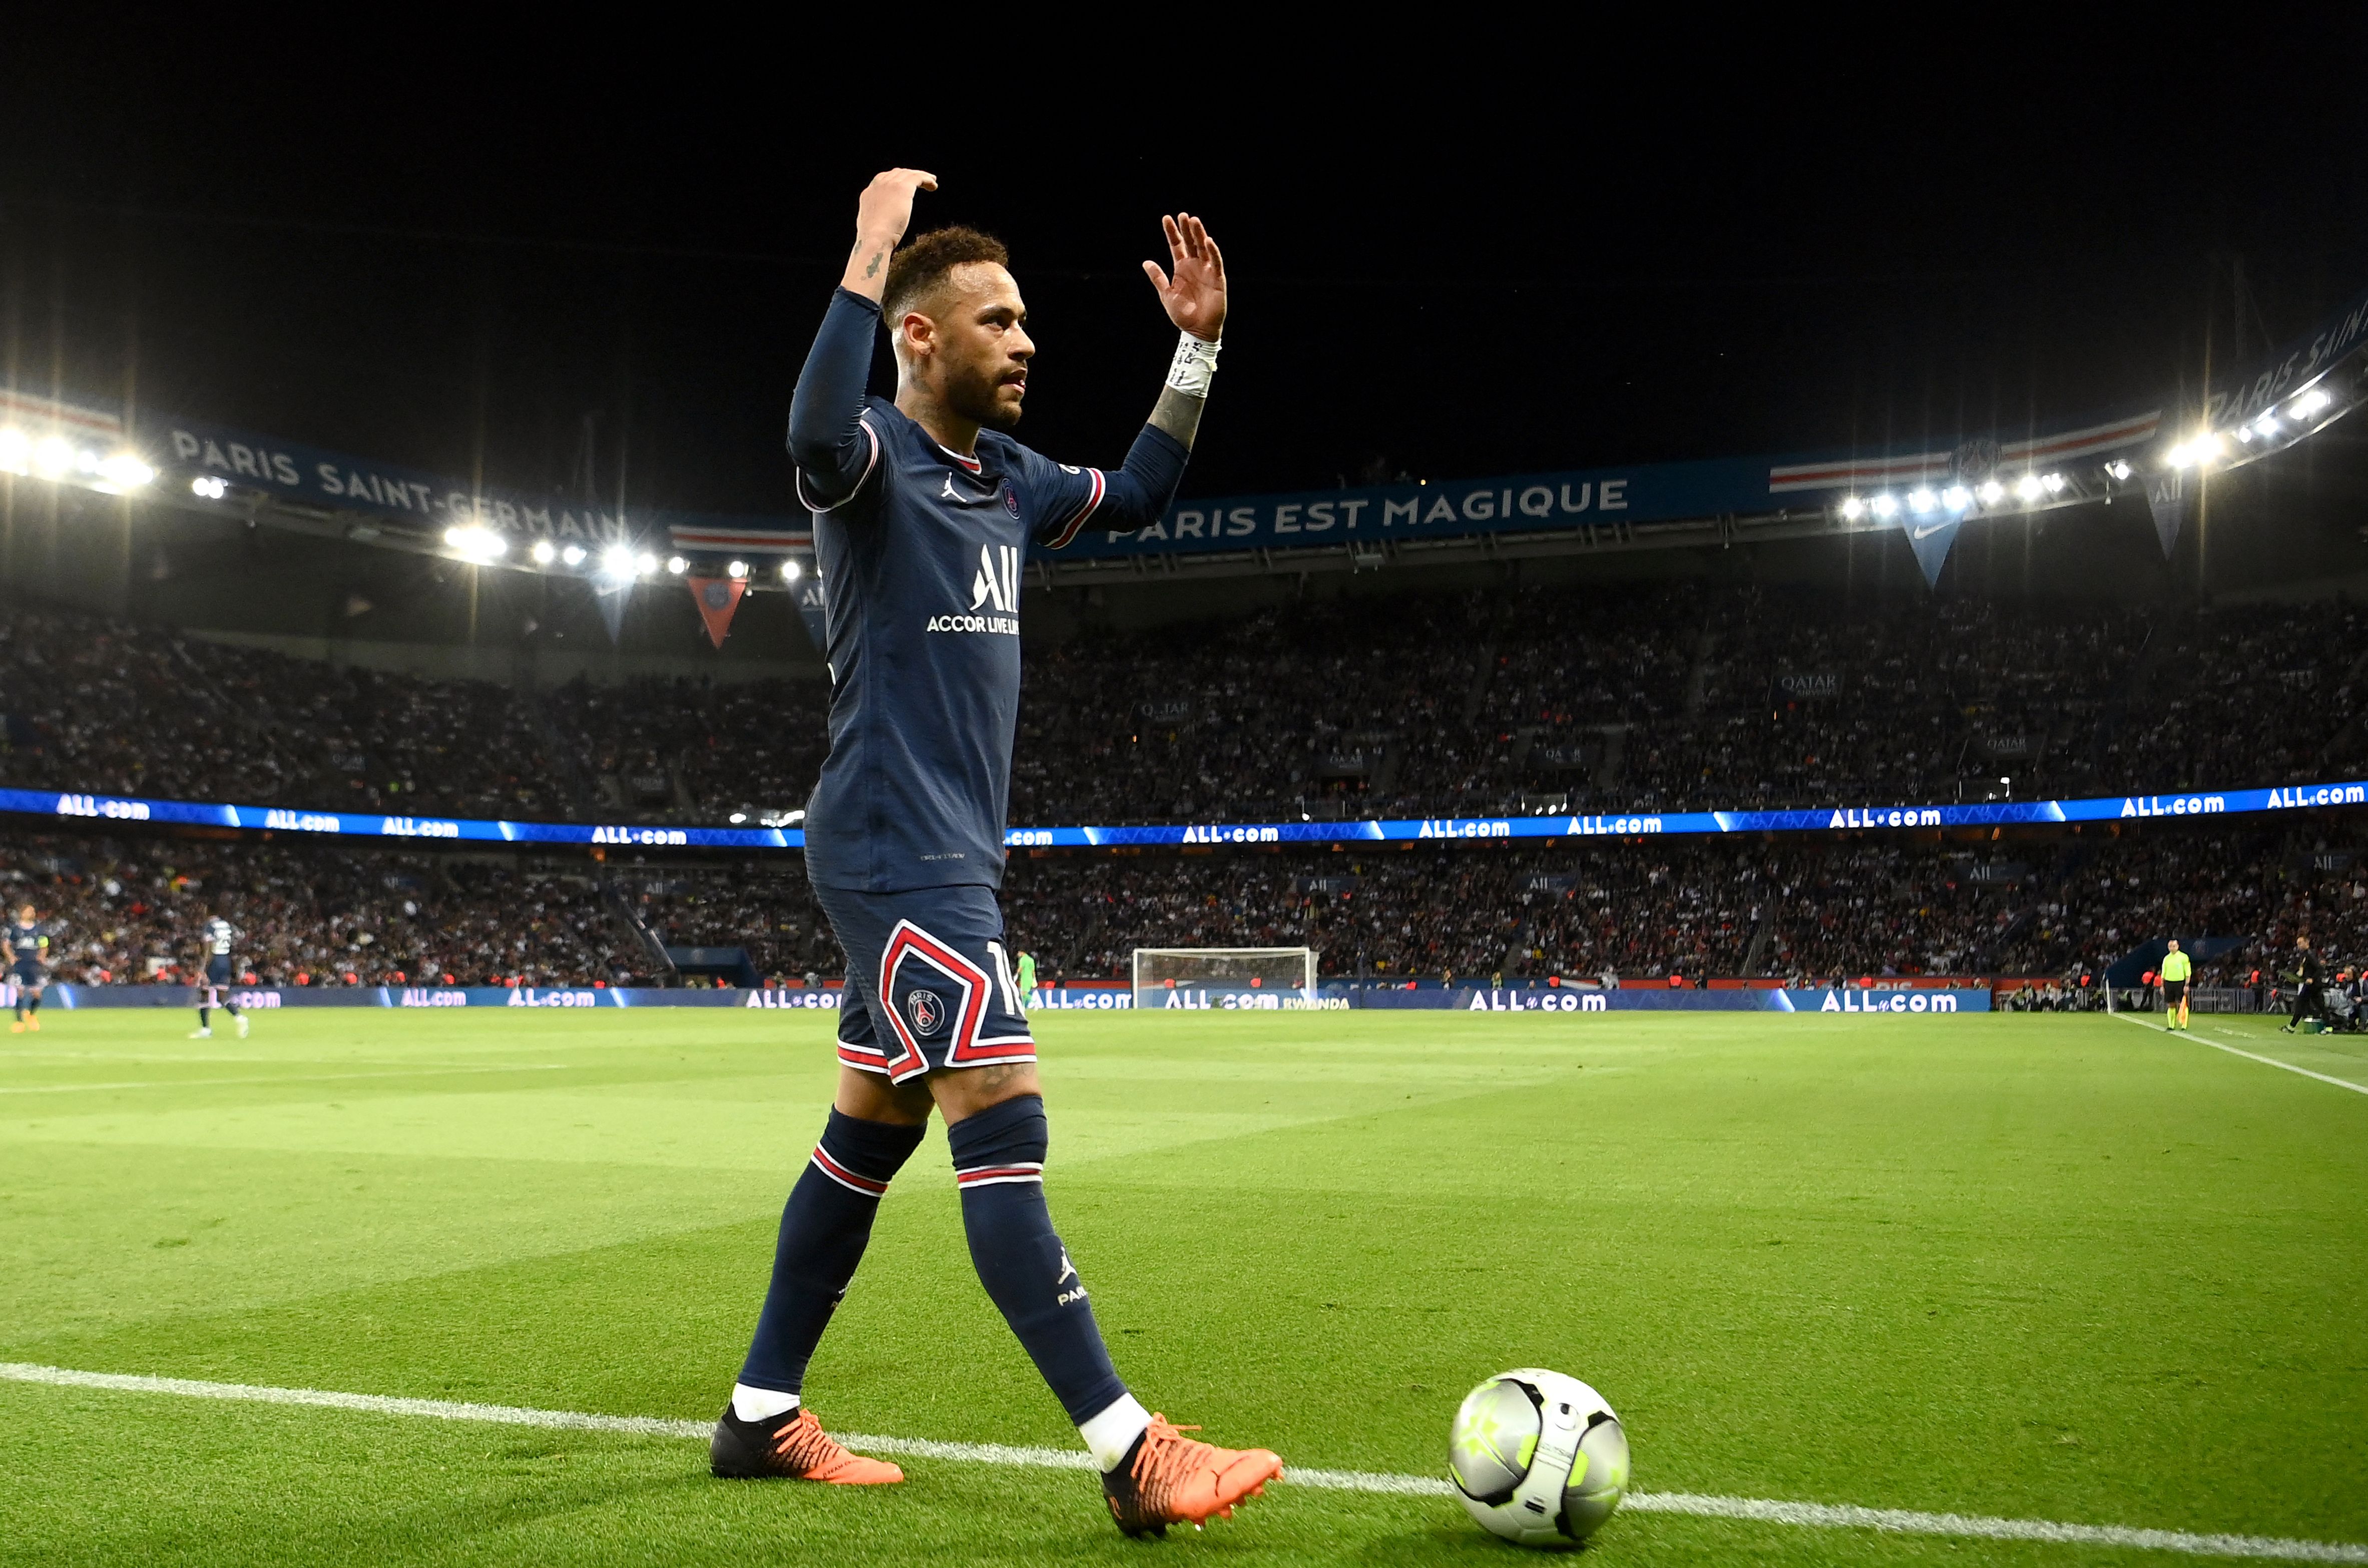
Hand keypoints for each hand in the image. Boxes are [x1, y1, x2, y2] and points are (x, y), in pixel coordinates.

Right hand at [842, 169, 936, 298]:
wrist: (874, 240)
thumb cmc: (873, 242)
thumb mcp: (871, 229)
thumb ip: (876, 222)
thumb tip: (880, 229)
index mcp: (868, 194)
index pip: (882, 179)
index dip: (896, 180)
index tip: (905, 184)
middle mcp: (878, 185)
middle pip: (896, 174)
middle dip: (909, 175)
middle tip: (920, 180)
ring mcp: (890, 185)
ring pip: (908, 174)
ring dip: (920, 176)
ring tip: (932, 181)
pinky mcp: (902, 188)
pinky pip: (917, 178)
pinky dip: (926, 180)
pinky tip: (934, 186)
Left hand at [1143, 213, 1225, 340]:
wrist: (1197, 330)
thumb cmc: (1182, 314)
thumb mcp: (1166, 294)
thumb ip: (1158, 277)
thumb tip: (1146, 262)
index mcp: (1181, 268)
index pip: (1176, 245)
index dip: (1172, 232)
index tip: (1166, 218)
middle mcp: (1194, 266)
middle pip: (1190, 243)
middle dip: (1186, 229)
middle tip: (1183, 215)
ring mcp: (1207, 271)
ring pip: (1203, 248)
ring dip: (1199, 235)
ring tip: (1194, 221)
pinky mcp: (1217, 279)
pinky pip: (1216, 263)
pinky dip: (1213, 252)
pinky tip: (1208, 241)